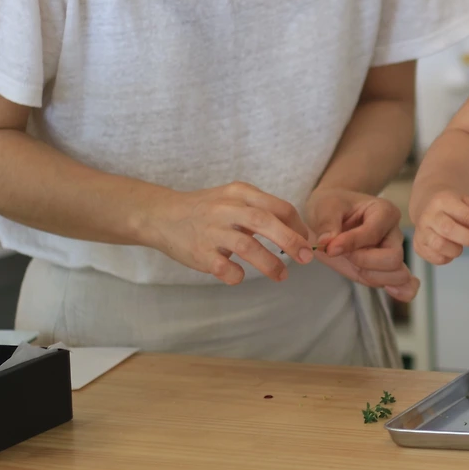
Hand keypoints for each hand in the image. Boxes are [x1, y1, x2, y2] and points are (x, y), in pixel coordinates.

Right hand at [143, 183, 312, 285]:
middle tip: (306, 258)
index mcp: (240, 193)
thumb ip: (261, 209)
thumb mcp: (233, 197)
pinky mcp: (199, 252)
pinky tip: (241, 276)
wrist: (162, 215)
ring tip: (282, 275)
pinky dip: (237, 275)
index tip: (305, 240)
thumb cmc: (206, 209)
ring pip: (248, 246)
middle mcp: (227, 209)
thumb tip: (297, 232)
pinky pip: (224, 267)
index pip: (278, 206)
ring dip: (270, 264)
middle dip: (290, 240)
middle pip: (266, 221)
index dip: (297, 225)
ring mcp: (212, 231)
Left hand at [304, 188, 420, 301]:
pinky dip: (402, 291)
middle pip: (393, 258)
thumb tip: (329, 244)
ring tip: (354, 264)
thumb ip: (327, 223)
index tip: (329, 247)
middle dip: (365, 262)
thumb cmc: (331, 207)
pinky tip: (390, 290)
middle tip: (345, 255)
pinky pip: (407, 286)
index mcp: (384, 212)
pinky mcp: (386, 271)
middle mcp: (393, 233)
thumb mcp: (324, 207)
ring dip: (372, 276)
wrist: (330, 218)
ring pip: (398, 275)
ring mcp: (392, 253)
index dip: (351, 243)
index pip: (374, 233)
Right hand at [412, 189, 468, 265]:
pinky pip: (436, 258)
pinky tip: (450, 248)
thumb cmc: (453, 205)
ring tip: (461, 244)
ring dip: (457, 249)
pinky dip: (448, 257)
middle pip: (450, 230)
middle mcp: (429, 215)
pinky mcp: (418, 245)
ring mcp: (421, 231)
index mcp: (443, 200)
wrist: (428, 203)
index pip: (465, 215)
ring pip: (440, 246)